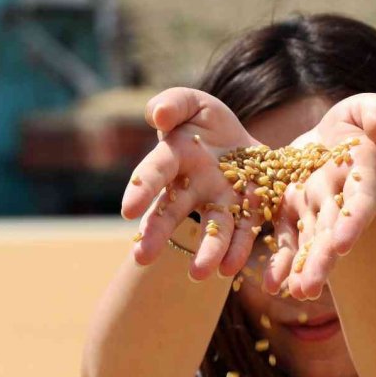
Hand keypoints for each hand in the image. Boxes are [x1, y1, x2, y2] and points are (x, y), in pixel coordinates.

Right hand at [121, 88, 268, 280]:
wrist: (246, 141)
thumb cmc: (206, 121)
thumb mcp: (192, 103)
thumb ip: (173, 104)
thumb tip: (157, 116)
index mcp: (174, 157)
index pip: (154, 173)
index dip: (141, 189)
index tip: (127, 211)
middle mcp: (193, 186)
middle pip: (173, 210)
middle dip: (158, 233)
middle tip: (142, 258)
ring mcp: (220, 202)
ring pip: (212, 228)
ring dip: (206, 251)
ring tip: (200, 274)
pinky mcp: (248, 211)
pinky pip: (243, 232)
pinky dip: (237, 250)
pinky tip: (231, 268)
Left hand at [263, 93, 375, 299]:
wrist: (332, 137)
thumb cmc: (358, 121)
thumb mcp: (369, 108)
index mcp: (361, 175)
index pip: (360, 202)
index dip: (353, 222)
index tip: (342, 243)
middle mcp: (339, 200)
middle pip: (332, 234)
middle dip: (322, 261)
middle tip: (309, 288)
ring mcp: (315, 209)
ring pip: (310, 243)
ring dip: (302, 270)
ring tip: (295, 293)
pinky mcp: (291, 212)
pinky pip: (285, 239)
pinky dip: (280, 263)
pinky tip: (271, 286)